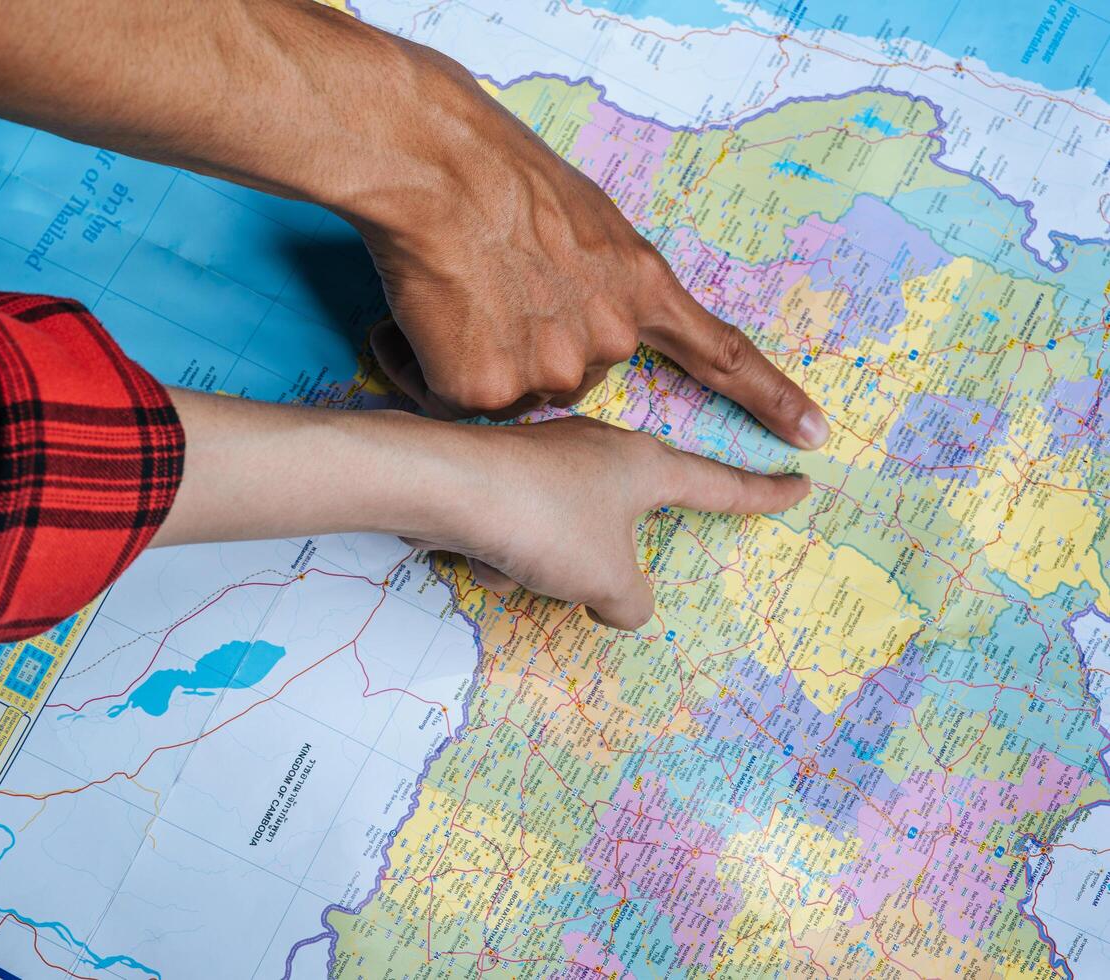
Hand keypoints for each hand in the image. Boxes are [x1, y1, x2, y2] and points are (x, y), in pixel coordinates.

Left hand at [155, 391, 808, 630]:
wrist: (441, 486)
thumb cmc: (544, 523)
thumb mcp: (607, 579)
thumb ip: (632, 601)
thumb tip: (624, 605)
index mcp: (645, 465)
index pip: (720, 485)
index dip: (761, 495)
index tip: (799, 486)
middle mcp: (600, 451)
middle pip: (623, 526)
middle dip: (595, 563)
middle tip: (576, 575)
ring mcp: (547, 458)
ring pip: (563, 540)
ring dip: (542, 568)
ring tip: (515, 565)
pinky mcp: (500, 473)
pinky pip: (520, 534)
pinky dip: (505, 555)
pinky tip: (479, 556)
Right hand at [359, 53, 829, 448]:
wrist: (439, 171)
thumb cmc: (502, 173)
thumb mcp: (587, 218)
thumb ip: (602, 279)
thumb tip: (576, 316)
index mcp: (640, 288)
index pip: (722, 355)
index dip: (770, 397)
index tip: (814, 432)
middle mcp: (606, 342)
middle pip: (576, 375)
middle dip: (537, 346)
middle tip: (493, 289)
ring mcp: (550, 372)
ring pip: (513, 391)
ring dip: (482, 357)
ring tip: (454, 292)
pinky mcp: (486, 393)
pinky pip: (457, 399)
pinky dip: (432, 365)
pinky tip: (425, 313)